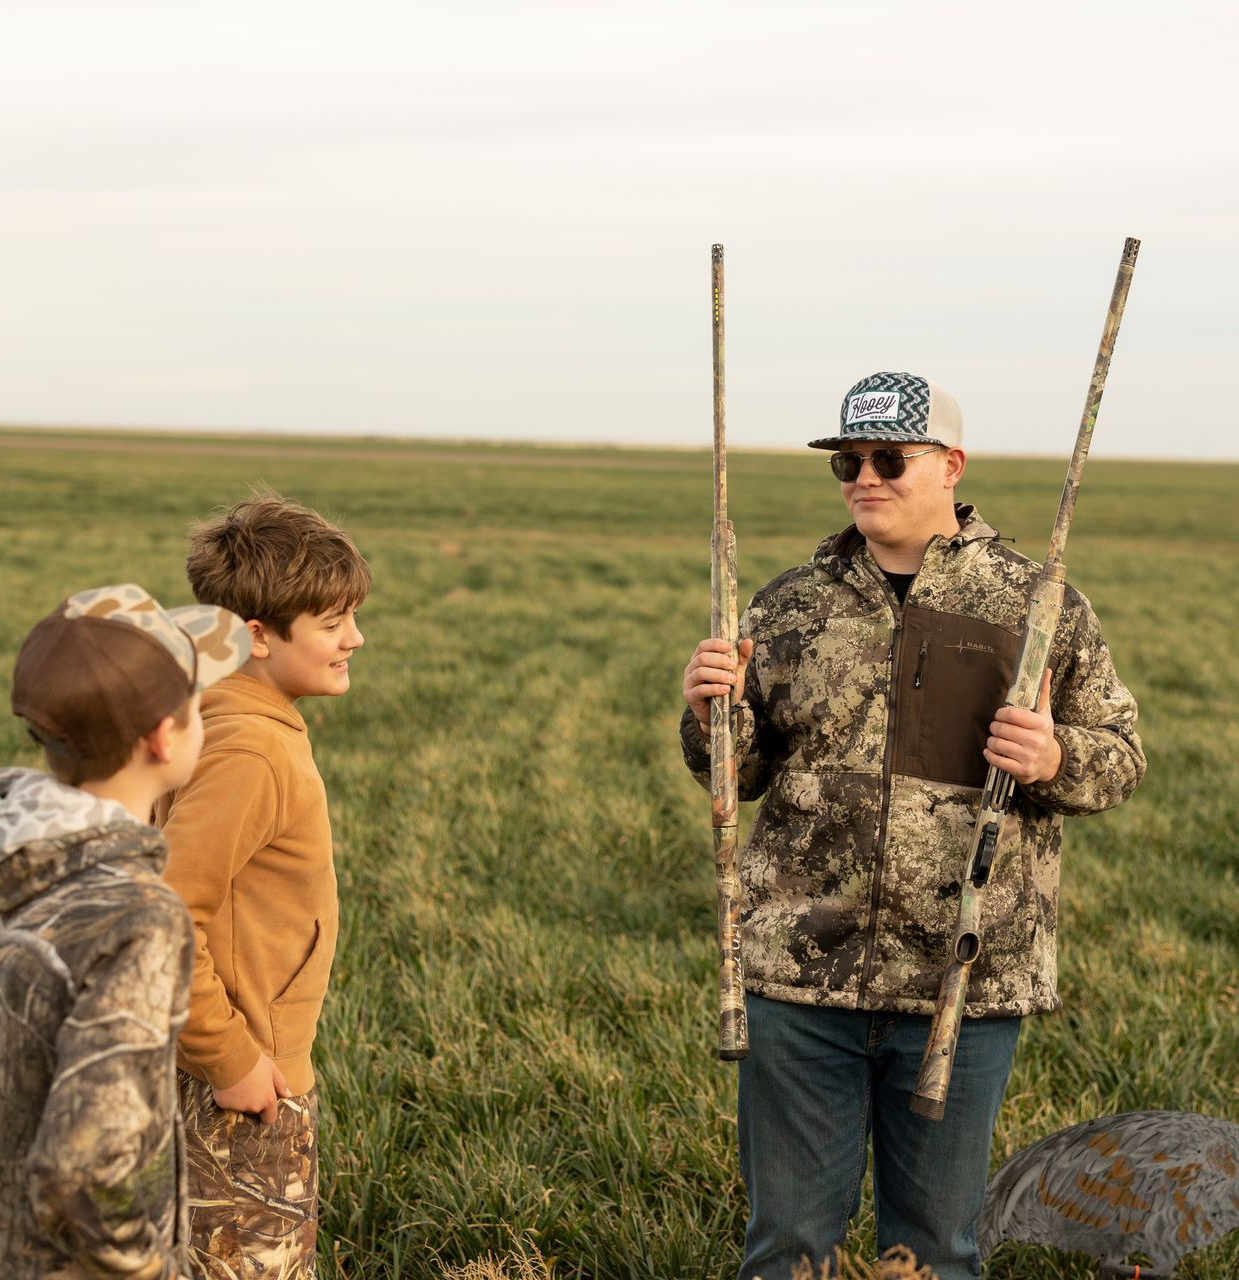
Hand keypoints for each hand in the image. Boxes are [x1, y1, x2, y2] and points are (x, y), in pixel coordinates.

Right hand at [212, 1054, 290, 1123]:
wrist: (231, 1057)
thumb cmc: (255, 1061)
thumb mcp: (272, 1069)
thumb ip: (280, 1084)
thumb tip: (288, 1095)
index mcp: (268, 1099)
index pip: (270, 1118)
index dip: (268, 1113)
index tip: (264, 1106)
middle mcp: (254, 1106)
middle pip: (254, 1109)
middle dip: (252, 1101)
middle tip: (249, 1084)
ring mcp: (238, 1107)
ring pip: (240, 1106)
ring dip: (240, 1098)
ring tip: (238, 1081)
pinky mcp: (223, 1105)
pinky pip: (227, 1103)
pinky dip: (228, 1096)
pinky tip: (227, 1083)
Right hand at [683, 637, 753, 734]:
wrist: (720, 713)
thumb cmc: (725, 687)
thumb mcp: (736, 671)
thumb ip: (741, 657)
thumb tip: (748, 641)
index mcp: (700, 659)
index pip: (703, 646)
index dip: (715, 644)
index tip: (730, 648)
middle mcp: (691, 668)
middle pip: (702, 658)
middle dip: (720, 660)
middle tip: (734, 666)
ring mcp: (689, 682)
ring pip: (700, 672)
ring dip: (719, 675)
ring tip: (732, 680)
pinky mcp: (690, 696)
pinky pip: (700, 689)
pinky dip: (714, 688)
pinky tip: (726, 689)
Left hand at [984, 668, 1061, 784]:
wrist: (1051, 762)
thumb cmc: (1043, 734)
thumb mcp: (1045, 714)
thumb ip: (1043, 692)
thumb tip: (1046, 670)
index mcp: (1041, 725)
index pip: (1011, 714)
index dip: (1000, 714)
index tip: (1000, 715)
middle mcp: (1036, 741)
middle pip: (1001, 729)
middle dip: (995, 727)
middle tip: (997, 728)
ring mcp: (1029, 757)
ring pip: (996, 744)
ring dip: (991, 741)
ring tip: (996, 740)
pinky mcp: (1022, 770)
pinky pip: (996, 760)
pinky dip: (989, 755)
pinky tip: (992, 751)